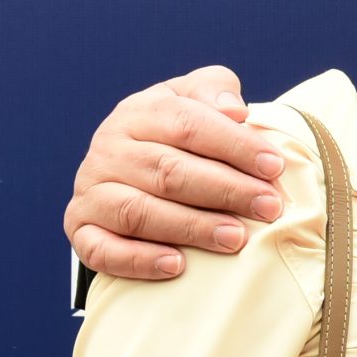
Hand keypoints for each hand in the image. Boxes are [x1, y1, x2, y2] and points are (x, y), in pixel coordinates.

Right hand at [64, 66, 282, 279]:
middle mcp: (108, 150)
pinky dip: (138, 259)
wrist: (124, 172)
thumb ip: (214, 90)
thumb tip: (234, 109)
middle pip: (167, 170)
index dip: (234, 145)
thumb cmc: (177, 136)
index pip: (187, 124)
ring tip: (236, 238)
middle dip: (224, 190)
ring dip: (190, 226)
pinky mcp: (81, 230)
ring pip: (138, 211)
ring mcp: (91, 191)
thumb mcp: (193, 101)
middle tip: (268, 207)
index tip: (274, 167)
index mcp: (138, 114)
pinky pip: (102, 249)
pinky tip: (177, 266)